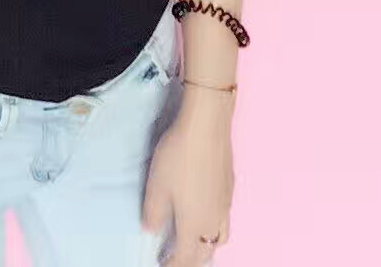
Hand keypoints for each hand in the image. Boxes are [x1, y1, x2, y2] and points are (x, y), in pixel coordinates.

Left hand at [141, 107, 233, 264]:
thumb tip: (151, 229)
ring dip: (206, 245)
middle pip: (205, 252)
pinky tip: (205, 212)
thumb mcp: (157, 185)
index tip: (163, 265)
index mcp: (194, 224)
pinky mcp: (229, 188)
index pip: (185, 257)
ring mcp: (225, 204)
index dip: (173, 265)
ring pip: (219, 237)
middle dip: (191, 260)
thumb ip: (153, 212)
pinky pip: (225, 219)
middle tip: (177, 258)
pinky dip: (214, 227)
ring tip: (194, 241)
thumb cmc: (179, 155)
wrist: (206, 127)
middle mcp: (213, 219)